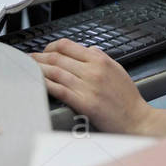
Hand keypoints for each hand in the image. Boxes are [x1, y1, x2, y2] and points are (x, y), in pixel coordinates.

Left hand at [30, 39, 156, 133]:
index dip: (51, 46)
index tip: (44, 50)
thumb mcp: (117, 69)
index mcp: (100, 60)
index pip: (68, 45)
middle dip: (39, 57)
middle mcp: (93, 70)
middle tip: (29, 58)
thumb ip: (100, 58)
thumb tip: (87, 50)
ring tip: (28, 69)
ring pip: (56, 72)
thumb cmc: (127, 98)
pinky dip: (46, 85)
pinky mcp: (84, 104)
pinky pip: (60, 90)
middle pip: (58, 57)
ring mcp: (88, 87)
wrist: (137, 120)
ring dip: (38, 69)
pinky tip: (38, 83)